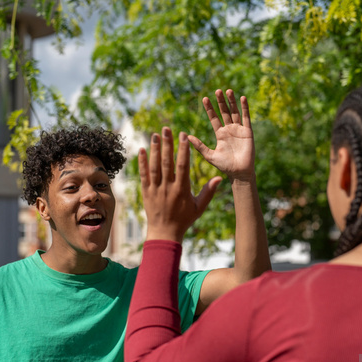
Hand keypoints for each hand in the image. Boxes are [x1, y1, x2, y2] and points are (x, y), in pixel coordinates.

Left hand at [139, 127, 221, 241]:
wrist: (165, 233)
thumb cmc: (184, 219)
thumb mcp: (199, 207)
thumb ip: (209, 192)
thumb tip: (219, 178)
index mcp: (182, 189)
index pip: (182, 165)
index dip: (183, 149)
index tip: (183, 135)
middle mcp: (168, 187)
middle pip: (167, 162)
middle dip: (167, 144)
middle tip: (166, 128)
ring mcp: (155, 189)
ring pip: (154, 166)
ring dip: (154, 149)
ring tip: (155, 134)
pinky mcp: (146, 192)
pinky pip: (143, 175)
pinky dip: (142, 162)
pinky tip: (142, 149)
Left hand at [189, 90, 255, 180]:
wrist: (239, 173)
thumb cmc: (225, 166)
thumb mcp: (210, 155)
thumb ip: (199, 146)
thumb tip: (187, 136)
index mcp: (220, 134)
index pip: (214, 118)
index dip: (210, 109)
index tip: (204, 98)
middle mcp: (229, 130)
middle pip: (224, 112)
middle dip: (220, 102)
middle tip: (217, 90)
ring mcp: (239, 130)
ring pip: (235, 112)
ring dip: (232, 101)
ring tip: (228, 90)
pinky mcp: (248, 132)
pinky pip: (246, 117)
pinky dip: (245, 108)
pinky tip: (242, 98)